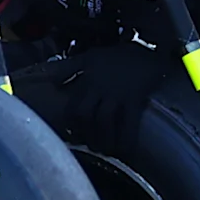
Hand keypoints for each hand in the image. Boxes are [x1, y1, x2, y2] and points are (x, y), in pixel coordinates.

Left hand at [43, 39, 165, 155]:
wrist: (147, 49)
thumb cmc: (117, 55)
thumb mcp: (88, 57)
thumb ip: (68, 69)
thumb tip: (51, 82)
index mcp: (86, 81)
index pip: (72, 106)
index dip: (72, 124)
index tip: (75, 135)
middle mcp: (98, 88)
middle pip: (85, 115)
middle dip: (86, 134)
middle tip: (91, 147)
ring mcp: (117, 94)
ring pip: (103, 121)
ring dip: (103, 139)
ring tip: (107, 151)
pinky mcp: (135, 98)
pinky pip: (129, 121)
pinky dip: (126, 137)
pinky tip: (126, 149)